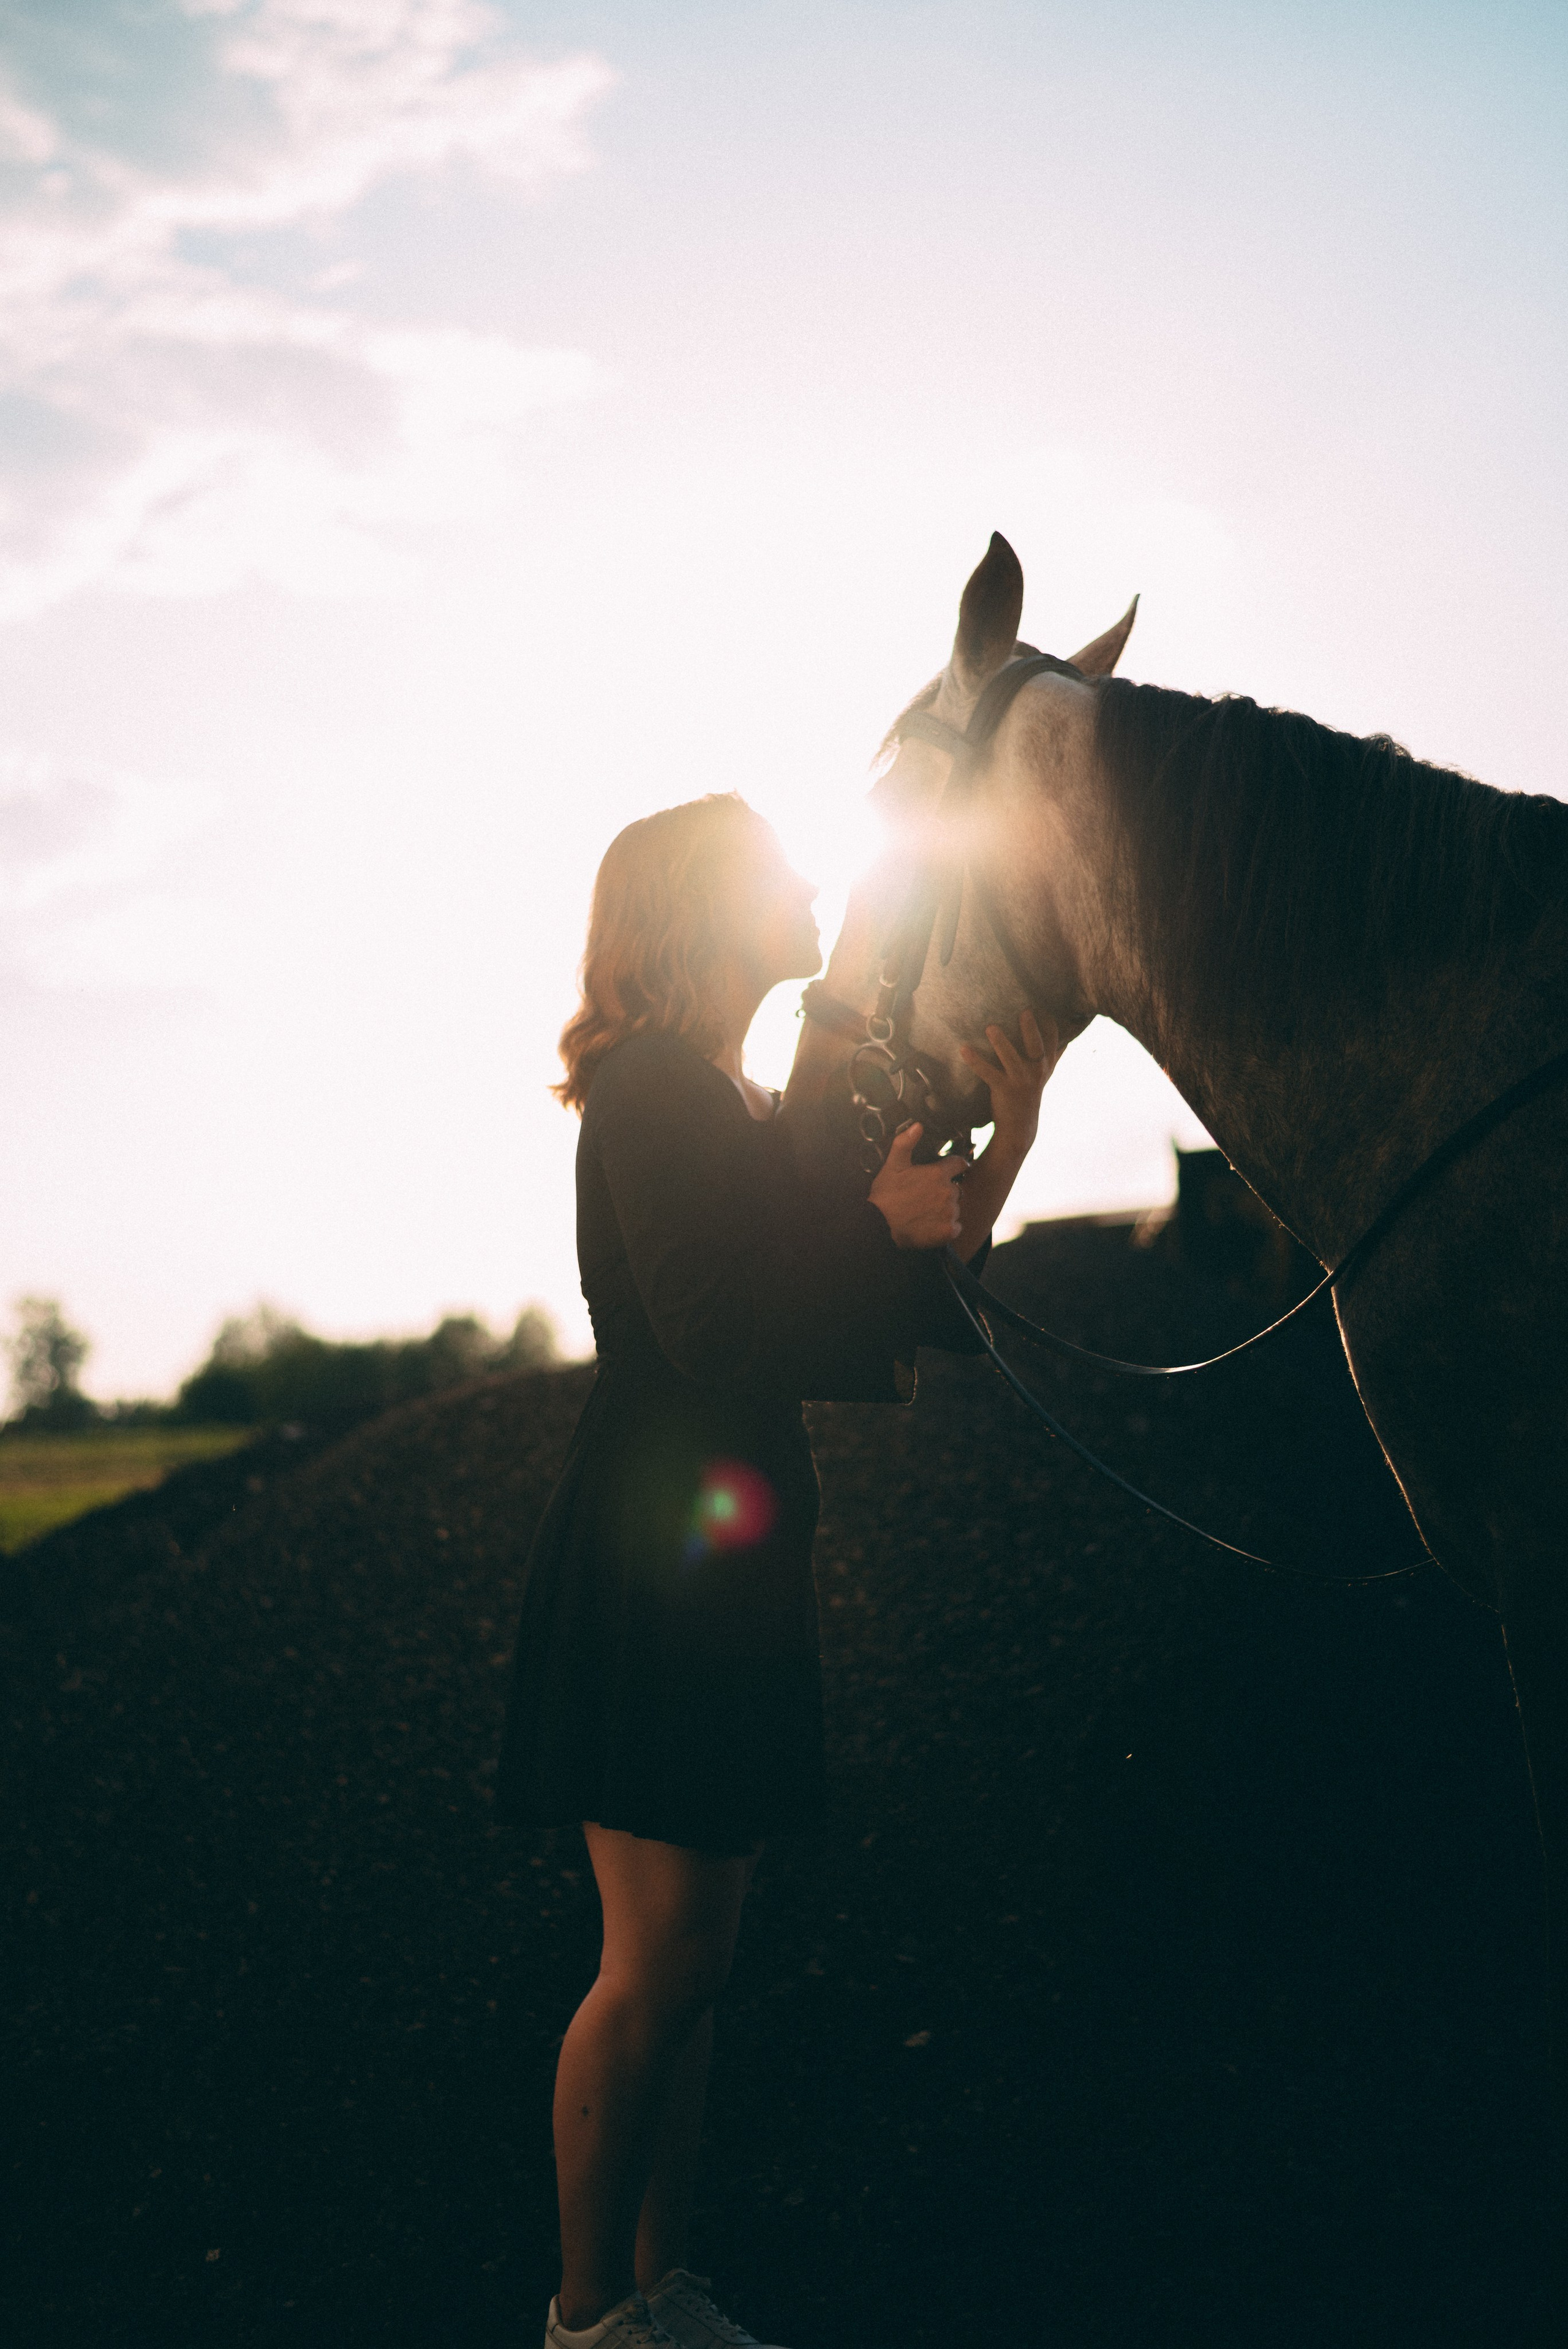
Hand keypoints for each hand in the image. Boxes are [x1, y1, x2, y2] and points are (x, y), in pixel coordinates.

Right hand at [868, 1122, 965, 1249]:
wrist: (879, 1226)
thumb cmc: (885, 1196)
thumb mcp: (892, 1165)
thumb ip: (906, 1143)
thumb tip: (917, 1126)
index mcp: (937, 1173)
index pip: (960, 1163)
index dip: (954, 1166)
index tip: (949, 1170)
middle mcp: (947, 1192)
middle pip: (956, 1188)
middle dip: (945, 1190)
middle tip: (926, 1196)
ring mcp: (949, 1212)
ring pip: (955, 1208)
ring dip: (945, 1209)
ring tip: (925, 1212)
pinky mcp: (947, 1231)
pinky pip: (955, 1227)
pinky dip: (947, 1227)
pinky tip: (931, 1226)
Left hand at [959, 1008, 1058, 1150]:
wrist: (1020, 1126)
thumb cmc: (1030, 1093)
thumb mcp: (1046, 1075)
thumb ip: (1055, 1056)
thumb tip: (1067, 1041)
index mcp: (1045, 1064)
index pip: (1052, 1040)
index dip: (1049, 1022)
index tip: (1042, 1004)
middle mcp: (1036, 1071)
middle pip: (1036, 1047)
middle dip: (1031, 1030)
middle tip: (1025, 1011)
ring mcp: (1020, 1081)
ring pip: (1011, 1059)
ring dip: (1001, 1043)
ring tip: (990, 1027)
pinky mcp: (1002, 1089)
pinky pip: (987, 1073)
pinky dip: (975, 1061)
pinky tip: (964, 1048)